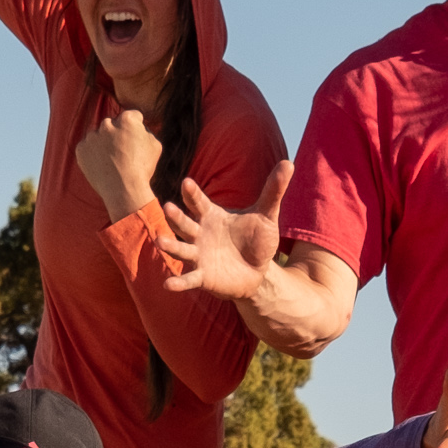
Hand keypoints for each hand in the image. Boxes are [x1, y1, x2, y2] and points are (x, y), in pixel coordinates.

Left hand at [75, 106, 165, 216]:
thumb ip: (146, 131)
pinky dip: (92, 154)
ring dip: (103, 143)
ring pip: (98, 136)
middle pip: (113, 124)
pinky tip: (102, 165)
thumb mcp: (155, 145)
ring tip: (111, 161)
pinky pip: (87, 148)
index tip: (136, 139)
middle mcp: (107, 124)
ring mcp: (92, 136)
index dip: (136, 127)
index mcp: (127, 119)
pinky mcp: (81, 149)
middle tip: (122, 152)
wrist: (123, 190)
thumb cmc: (142, 168)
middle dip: (117, 134)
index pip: (132, 115)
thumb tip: (139, 128)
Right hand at [155, 157, 288, 300]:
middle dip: (176, 216)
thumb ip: (273, 191)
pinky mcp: (203, 277)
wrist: (257, 271)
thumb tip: (288, 163)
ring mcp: (199, 256)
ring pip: (181, 249)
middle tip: (168, 207)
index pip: (199, 203)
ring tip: (159, 241)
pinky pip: (189, 279)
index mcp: (212, 216)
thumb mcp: (267, 214)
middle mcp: (200, 234)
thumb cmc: (256, 239)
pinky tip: (168, 285)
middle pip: (185, 224)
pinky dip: (178, 283)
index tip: (187, 183)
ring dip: (170, 246)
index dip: (192, 194)